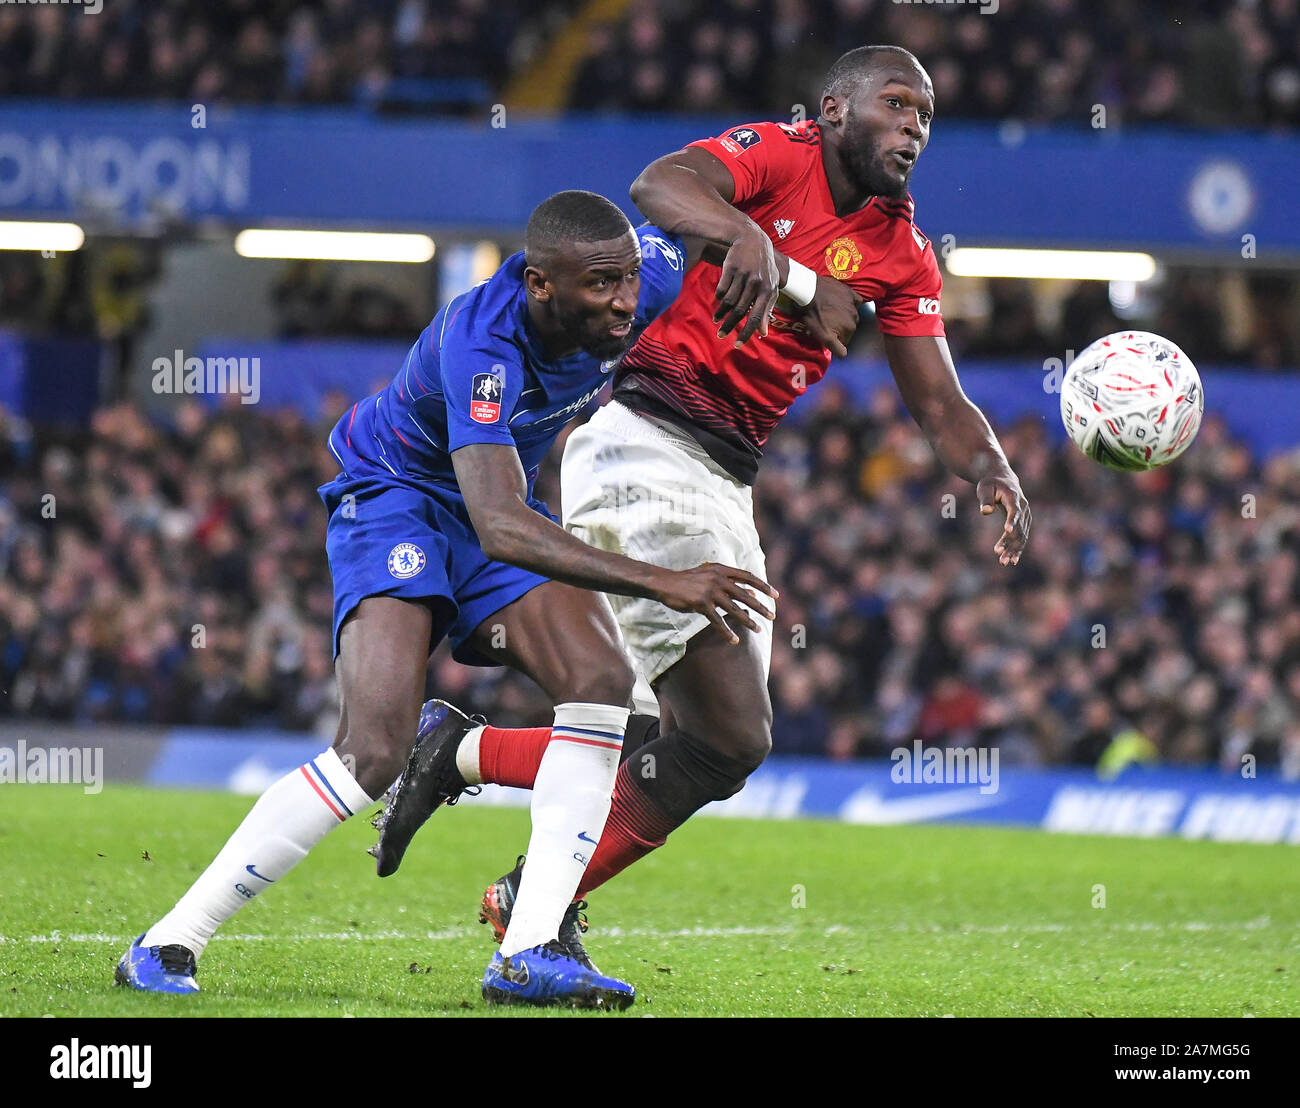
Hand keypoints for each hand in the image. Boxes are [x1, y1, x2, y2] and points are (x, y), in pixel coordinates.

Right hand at [652, 563, 778, 643]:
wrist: (665, 583)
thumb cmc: (689, 580)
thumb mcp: (710, 576)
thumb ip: (730, 582)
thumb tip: (752, 592)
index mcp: (721, 569)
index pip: (748, 576)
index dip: (763, 586)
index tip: (776, 595)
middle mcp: (718, 578)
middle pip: (745, 595)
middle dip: (760, 607)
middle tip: (772, 616)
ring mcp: (709, 591)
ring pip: (734, 609)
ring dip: (748, 621)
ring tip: (758, 629)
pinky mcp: (701, 604)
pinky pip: (717, 621)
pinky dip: (727, 632)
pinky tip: (735, 640)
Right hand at [714, 225, 779, 347]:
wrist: (752, 239)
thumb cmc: (763, 267)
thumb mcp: (770, 286)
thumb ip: (767, 309)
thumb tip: (763, 332)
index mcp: (768, 290)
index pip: (756, 317)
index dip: (746, 333)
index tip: (737, 345)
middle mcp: (757, 284)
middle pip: (740, 311)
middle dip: (729, 326)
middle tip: (721, 335)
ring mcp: (744, 275)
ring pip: (729, 301)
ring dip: (721, 313)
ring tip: (717, 320)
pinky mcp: (731, 268)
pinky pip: (722, 289)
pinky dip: (718, 298)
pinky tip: (718, 302)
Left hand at [798, 275, 863, 357]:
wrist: (809, 291)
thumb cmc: (813, 315)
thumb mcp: (822, 336)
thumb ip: (836, 348)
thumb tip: (844, 355)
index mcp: (849, 330)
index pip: (845, 341)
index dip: (836, 340)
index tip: (827, 334)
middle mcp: (855, 319)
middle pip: (849, 328)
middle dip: (840, 328)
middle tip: (827, 322)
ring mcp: (854, 306)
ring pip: (852, 316)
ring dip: (844, 316)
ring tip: (831, 312)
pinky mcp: (851, 294)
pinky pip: (857, 302)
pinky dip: (852, 304)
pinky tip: (843, 303)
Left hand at [977, 474, 1030, 565]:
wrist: (1002, 478)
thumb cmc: (990, 483)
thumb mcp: (984, 488)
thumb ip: (985, 499)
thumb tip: (985, 511)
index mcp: (1014, 497)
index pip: (1014, 511)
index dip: (1012, 521)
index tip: (1007, 531)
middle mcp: (1023, 507)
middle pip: (1019, 527)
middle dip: (1010, 543)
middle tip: (1000, 556)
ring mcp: (1025, 515)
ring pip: (1022, 535)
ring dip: (1013, 549)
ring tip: (1003, 562)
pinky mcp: (1024, 521)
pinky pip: (1022, 536)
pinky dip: (1017, 548)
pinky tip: (1011, 560)